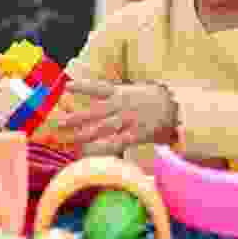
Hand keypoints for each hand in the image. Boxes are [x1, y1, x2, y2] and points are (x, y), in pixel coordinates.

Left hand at [49, 80, 177, 155]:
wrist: (178, 108)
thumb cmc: (154, 99)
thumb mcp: (135, 90)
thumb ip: (117, 95)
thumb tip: (99, 95)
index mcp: (122, 92)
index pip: (98, 88)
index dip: (82, 87)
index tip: (66, 86)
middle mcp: (123, 105)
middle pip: (95, 112)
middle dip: (76, 117)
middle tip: (59, 123)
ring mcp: (129, 120)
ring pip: (103, 128)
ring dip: (85, 134)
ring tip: (69, 139)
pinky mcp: (137, 134)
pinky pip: (118, 142)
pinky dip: (104, 147)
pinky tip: (91, 151)